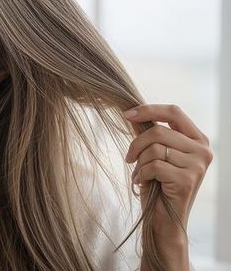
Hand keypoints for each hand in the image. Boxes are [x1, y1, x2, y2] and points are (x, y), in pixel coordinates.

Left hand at [124, 104, 212, 242]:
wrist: (164, 219)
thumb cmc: (158, 185)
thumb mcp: (153, 155)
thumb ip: (147, 133)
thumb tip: (132, 113)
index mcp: (197, 139)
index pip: (174, 111)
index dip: (149, 109)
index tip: (127, 114)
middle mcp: (203, 150)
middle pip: (159, 131)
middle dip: (136, 144)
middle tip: (129, 158)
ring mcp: (198, 165)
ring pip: (155, 148)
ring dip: (139, 162)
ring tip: (140, 174)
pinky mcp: (188, 179)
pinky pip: (154, 165)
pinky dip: (142, 174)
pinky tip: (144, 183)